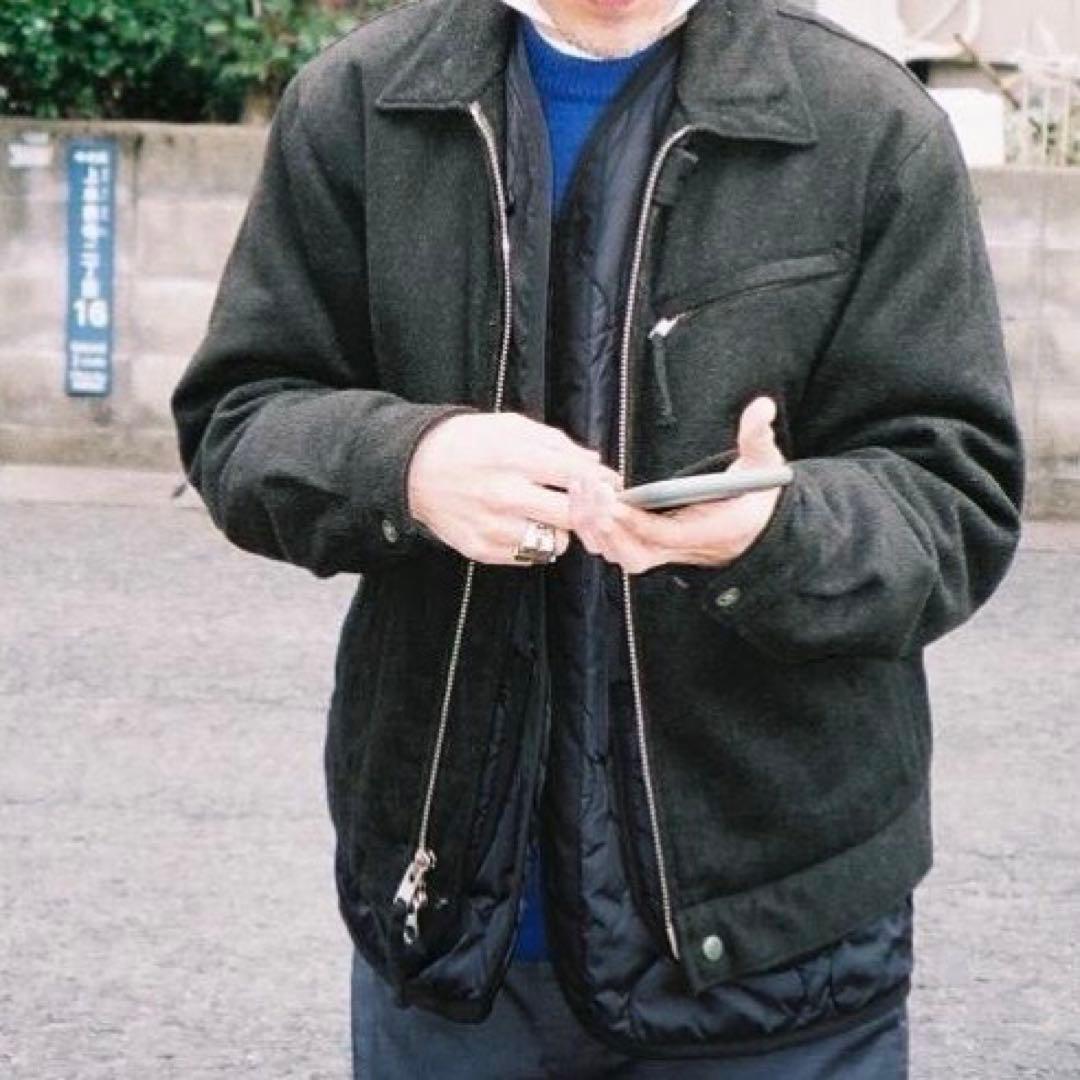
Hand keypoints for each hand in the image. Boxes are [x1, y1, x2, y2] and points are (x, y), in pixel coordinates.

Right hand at [407, 413, 620, 565]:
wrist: (414, 470)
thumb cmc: (466, 443)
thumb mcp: (510, 427)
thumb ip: (556, 443)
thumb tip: (593, 461)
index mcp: (514, 457)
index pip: (576, 475)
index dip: (603, 482)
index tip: (612, 485)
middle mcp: (504, 494)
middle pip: (572, 515)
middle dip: (588, 511)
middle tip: (589, 506)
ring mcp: (493, 526)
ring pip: (555, 542)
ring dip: (560, 530)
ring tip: (547, 514)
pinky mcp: (482, 549)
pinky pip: (530, 556)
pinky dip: (534, 542)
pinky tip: (522, 524)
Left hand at [569, 397, 785, 574]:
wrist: (755, 528)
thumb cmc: (756, 495)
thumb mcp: (764, 464)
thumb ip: (759, 436)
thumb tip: (762, 407)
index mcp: (711, 531)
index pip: (665, 535)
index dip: (635, 521)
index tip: (613, 498)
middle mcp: (683, 548)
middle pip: (635, 555)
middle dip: (608, 527)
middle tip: (591, 491)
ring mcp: (663, 551)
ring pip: (618, 554)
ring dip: (594, 527)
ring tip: (582, 489)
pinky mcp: (649, 547)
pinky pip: (613, 548)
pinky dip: (593, 529)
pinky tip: (583, 498)